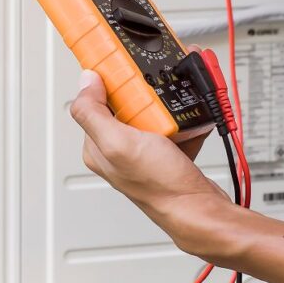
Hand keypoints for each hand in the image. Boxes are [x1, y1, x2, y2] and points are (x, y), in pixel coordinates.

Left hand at [69, 70, 229, 257]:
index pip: (93, 102)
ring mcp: (142, 152)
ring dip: (167, 106)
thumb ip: (93, 112)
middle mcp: (117, 149)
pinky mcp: (165, 154)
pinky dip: (183, 121)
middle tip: (157, 97)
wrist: (199, 210)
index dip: (109, 83)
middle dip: (144, 94)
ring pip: (151, 113)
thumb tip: (84, 81)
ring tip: (176, 110)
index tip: (127, 72)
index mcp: (96, 146)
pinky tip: (191, 121)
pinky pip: (173, 126)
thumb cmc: (160, 185)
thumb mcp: (118, 143)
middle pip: (125, 104)